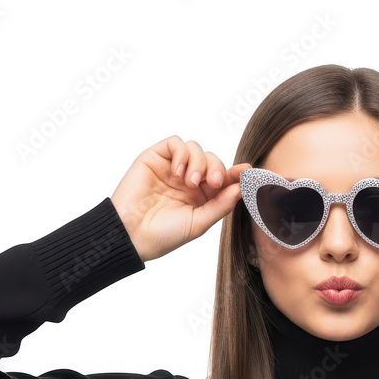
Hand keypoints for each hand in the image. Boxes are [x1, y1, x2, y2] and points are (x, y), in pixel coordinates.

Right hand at [110, 135, 250, 262]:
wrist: (132, 236)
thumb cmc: (164, 235)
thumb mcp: (199, 222)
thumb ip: (221, 205)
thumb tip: (241, 187)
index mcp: (201, 196)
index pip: (223, 178)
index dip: (235, 173)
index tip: (246, 171)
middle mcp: (187, 180)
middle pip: (212, 160)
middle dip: (217, 168)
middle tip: (213, 183)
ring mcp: (171, 168)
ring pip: (195, 149)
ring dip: (198, 162)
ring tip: (189, 182)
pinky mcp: (154, 158)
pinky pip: (175, 143)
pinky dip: (182, 153)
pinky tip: (178, 172)